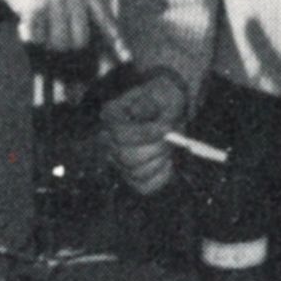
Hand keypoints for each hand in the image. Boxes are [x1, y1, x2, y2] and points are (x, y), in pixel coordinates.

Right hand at [99, 65, 186, 194]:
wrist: (171, 110)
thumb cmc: (166, 100)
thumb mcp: (163, 94)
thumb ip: (151, 104)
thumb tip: (138, 113)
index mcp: (111, 116)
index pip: (120, 135)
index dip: (147, 134)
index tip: (167, 127)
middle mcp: (108, 139)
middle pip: (127, 158)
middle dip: (157, 149)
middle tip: (171, 138)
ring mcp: (118, 159)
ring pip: (136, 173)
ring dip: (160, 162)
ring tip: (169, 147)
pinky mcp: (131, 174)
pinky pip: (145, 186)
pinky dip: (161, 177)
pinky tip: (168, 162)